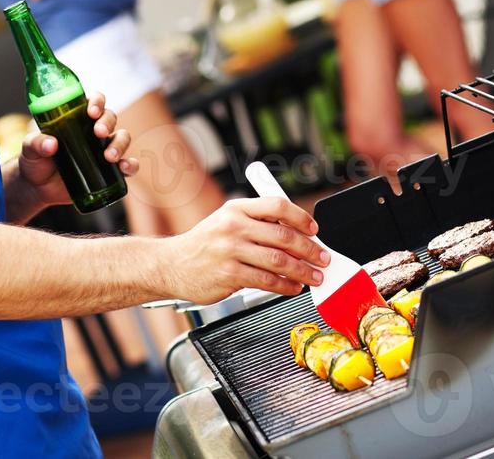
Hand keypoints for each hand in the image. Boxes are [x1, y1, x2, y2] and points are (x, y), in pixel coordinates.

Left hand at [17, 92, 135, 207]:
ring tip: (109, 157)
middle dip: (108, 123)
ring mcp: (102, 149)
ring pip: (122, 138)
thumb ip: (36, 144)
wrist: (37, 188)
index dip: (97, 102)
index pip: (93, 101)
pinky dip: (131, 165)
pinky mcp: (109, 171)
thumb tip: (52, 144)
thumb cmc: (34, 161)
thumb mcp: (30, 149)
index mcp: (77, 118)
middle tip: (99, 132)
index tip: (91, 111)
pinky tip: (125, 168)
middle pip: (110, 118)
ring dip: (120, 144)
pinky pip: (127, 164)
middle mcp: (93, 131)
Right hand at [159, 198, 329, 303]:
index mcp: (237, 209)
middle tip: (323, 259)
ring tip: (314, 277)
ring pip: (279, 261)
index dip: (301, 217)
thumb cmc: (204, 244)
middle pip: (283, 236)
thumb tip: (296, 235)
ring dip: (303, 271)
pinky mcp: (229, 276)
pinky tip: (292, 287)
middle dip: (310, 250)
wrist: (171, 265)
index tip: (314, 230)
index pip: (277, 206)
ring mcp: (231, 251)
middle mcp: (234, 227)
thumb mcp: (226, 221)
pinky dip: (285, 286)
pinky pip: (266, 281)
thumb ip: (257, 223)